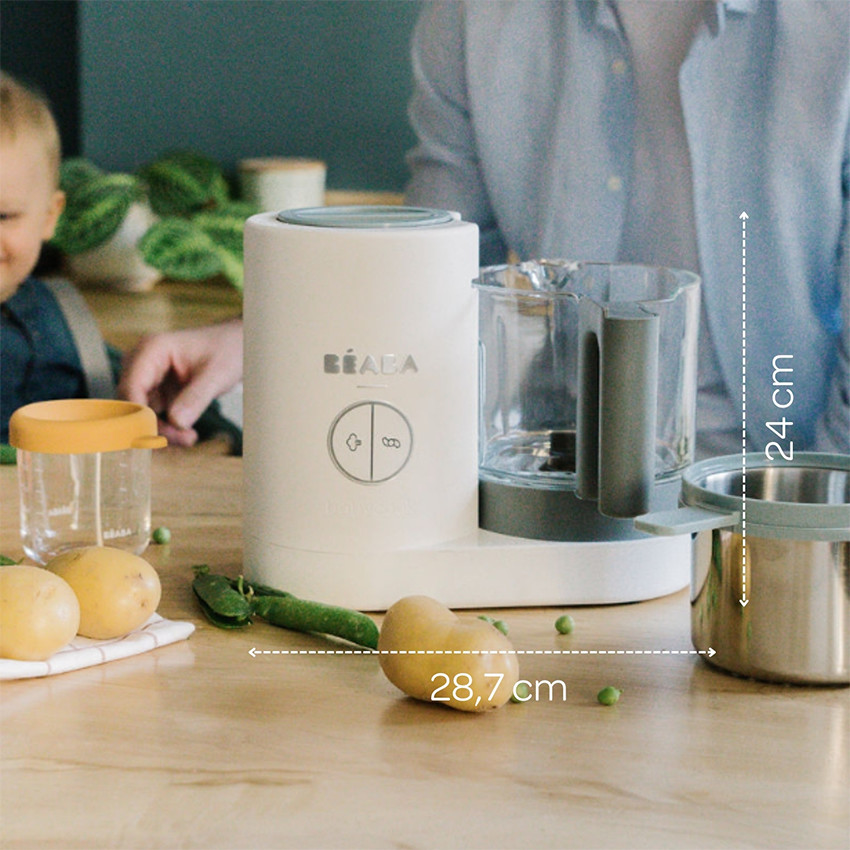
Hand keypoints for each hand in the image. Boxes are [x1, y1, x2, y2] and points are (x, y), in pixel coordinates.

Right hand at [118, 318, 243, 446]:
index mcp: (151, 349)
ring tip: (190, 438)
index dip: (138, 415)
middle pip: (131, 404)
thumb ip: (196, 397)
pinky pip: (152, 417)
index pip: (131, 387)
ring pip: (139, 414)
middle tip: (185, 439)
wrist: (238, 346)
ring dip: (160, 432)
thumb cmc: (228, 349)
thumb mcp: (217, 373)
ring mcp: (148, 379)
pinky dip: (165, 429)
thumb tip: (176, 422)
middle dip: (153, 427)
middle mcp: (142, 363)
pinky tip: (186, 436)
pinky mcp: (157, 393)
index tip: (156, 436)